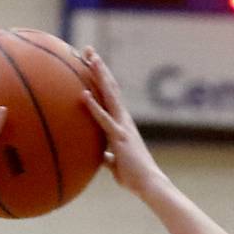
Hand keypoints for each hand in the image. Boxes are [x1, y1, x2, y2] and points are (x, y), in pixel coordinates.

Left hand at [80, 48, 167, 198]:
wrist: (149, 184)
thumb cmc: (134, 177)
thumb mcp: (117, 165)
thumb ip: (109, 157)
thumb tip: (103, 157)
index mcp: (122, 124)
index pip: (110, 96)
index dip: (101, 78)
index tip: (92, 62)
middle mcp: (124, 119)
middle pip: (110, 88)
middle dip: (99, 68)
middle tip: (89, 50)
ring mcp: (122, 126)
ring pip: (109, 96)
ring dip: (99, 76)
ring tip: (90, 58)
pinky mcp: (119, 137)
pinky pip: (104, 120)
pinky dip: (94, 107)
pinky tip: (84, 95)